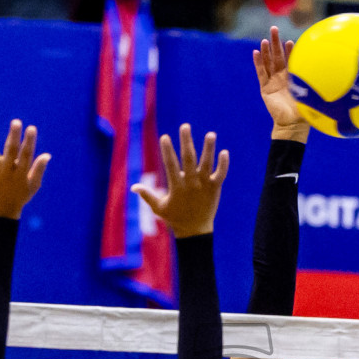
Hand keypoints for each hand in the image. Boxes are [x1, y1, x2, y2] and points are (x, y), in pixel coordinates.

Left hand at [0, 120, 51, 218]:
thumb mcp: (32, 186)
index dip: (29, 141)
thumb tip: (47, 154)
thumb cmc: (19, 198)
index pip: (27, 154)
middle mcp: (8, 171)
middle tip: (16, 122)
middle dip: (14, 136)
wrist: (1, 214)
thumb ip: (38, 170)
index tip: (31, 128)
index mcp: (21, 172)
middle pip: (11, 151)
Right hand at [133, 123, 229, 237]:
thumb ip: (147, 195)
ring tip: (211, 134)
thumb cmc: (175, 218)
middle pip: (188, 159)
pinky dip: (223, 164)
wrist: (195, 231)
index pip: (170, 164)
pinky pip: (221, 174)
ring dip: (209, 148)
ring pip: (207, 163)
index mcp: (177, 186)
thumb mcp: (159, 208)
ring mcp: (204, 185)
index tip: (165, 137)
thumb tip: (133, 186)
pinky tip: (224, 152)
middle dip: (186, 141)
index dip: (167, 150)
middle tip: (185, 126)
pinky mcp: (215, 188)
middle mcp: (191, 183)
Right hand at [254, 27, 307, 139]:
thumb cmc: (305, 111)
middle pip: (277, 56)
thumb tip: (334, 71)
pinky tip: (255, 53)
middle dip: (275, 42)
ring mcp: (273, 82)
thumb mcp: (312, 93)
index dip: (290, 50)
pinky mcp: (265, 89)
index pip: (290, 59)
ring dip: (266, 51)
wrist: (293, 125)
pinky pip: (261, 74)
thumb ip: (317, 82)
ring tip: (264, 40)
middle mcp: (282, 77)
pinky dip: (258, 63)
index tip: (290, 41)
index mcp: (293, 77)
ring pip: (268, 63)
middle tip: (274, 29)